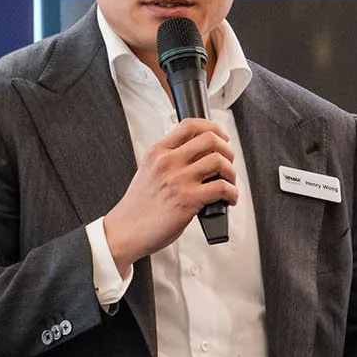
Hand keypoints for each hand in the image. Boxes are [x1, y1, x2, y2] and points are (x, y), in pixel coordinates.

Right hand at [103, 119, 236, 271]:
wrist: (125, 230)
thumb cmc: (137, 207)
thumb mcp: (147, 171)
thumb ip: (168, 159)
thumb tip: (198, 156)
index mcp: (158, 152)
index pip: (190, 125)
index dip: (213, 127)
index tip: (222, 137)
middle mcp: (168, 162)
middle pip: (210, 139)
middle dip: (227, 150)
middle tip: (228, 162)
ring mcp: (178, 180)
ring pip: (219, 161)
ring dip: (231, 173)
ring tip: (229, 183)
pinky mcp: (188, 200)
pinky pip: (222, 188)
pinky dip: (232, 193)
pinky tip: (228, 199)